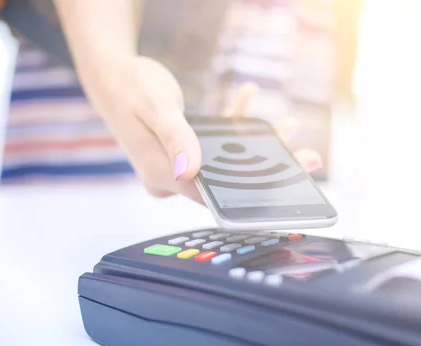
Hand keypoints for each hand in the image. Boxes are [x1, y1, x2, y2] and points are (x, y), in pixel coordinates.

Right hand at [88, 56, 321, 203]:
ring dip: (259, 143)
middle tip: (309, 157)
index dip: (257, 191)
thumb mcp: (154, 106)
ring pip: (228, 162)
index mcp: (164, 176)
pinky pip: (218, 143)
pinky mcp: (186, 150)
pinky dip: (235, 121)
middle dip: (270, 167)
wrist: (111, 76)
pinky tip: (249, 93)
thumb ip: (176, 137)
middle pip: (230, 181)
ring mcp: (181, 165)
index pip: (217, 195)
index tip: (292, 182)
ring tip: (290, 124)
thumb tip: (192, 170)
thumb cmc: (128, 87)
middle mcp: (174, 176)